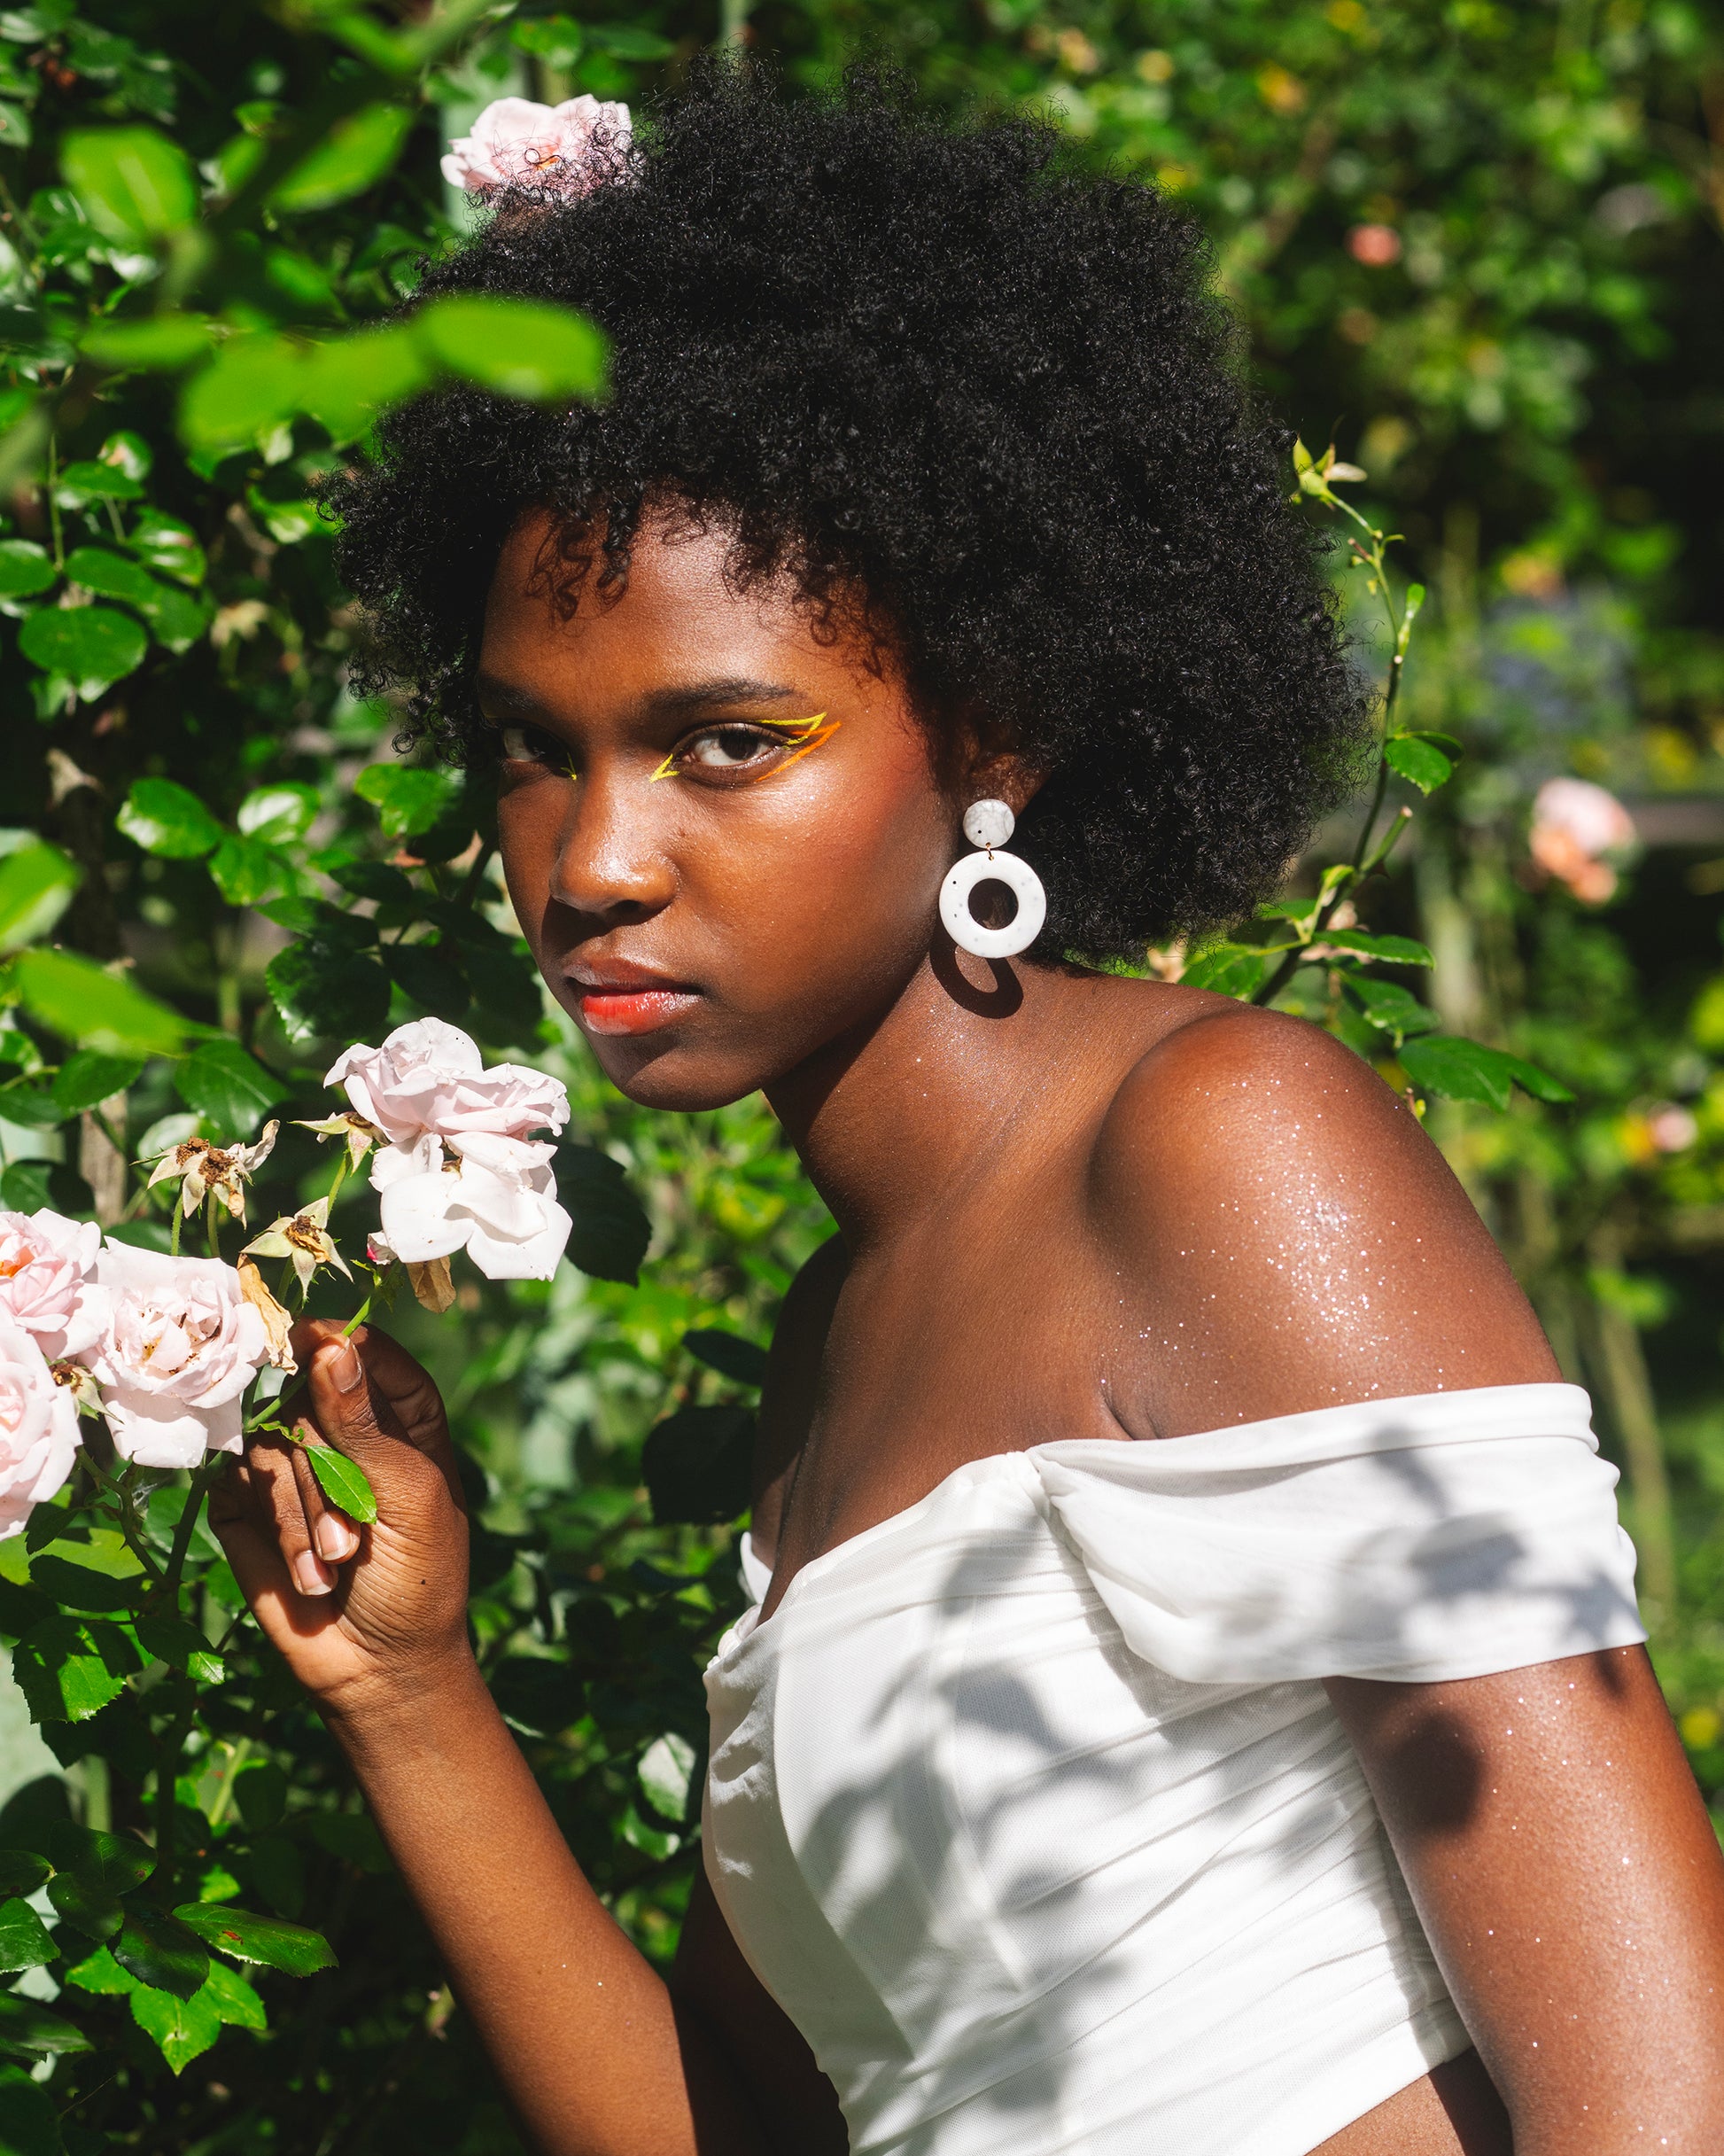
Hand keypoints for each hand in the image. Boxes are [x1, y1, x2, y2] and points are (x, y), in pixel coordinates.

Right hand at [209, 1320, 472, 1718]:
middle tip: (354, 1536)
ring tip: (336, 1564)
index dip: (341, 1345)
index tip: (317, 1346)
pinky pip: (239, 1483)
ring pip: (268, 1440)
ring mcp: (291, 1466)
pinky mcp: (248, 1505)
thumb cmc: (419, 1578)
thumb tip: (331, 1343)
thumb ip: (362, 1421)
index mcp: (400, 1416)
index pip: (365, 1350)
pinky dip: (274, 1531)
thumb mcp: (407, 1495)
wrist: (380, 1667)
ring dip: (302, 1512)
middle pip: (306, 1395)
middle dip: (325, 1467)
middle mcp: (342, 1431)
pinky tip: (307, 1574)